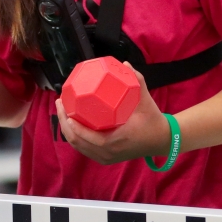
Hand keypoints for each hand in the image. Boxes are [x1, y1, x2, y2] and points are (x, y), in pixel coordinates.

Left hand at [54, 63, 169, 164]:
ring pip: (79, 146)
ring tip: (62, 110)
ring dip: (67, 130)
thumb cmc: (153, 120)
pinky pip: (85, 148)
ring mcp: (106, 157)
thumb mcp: (146, 100)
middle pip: (77, 141)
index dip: (72, 125)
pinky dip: (76, 136)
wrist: (162, 140)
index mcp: (115, 141)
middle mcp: (108, 153)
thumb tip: (124, 63)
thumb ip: (137, 80)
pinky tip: (71, 122)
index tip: (65, 107)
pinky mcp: (105, 157)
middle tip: (59, 104)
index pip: (86, 136)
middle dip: (63, 123)